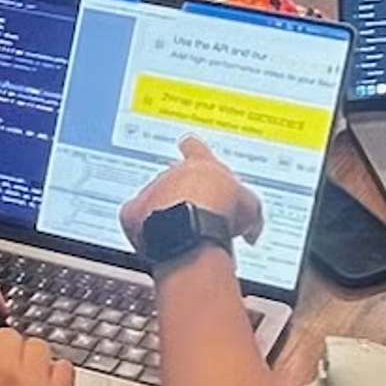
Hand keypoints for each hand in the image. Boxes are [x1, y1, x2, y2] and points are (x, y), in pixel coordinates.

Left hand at [119, 136, 264, 252]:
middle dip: (180, 194)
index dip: (193, 148)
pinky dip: (141, 226)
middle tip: (193, 213)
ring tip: (178, 233)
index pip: (194, 146)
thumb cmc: (221, 212)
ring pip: (152, 197)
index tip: (189, 146)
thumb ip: (250, 211)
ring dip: (162, 212)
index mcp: (201, 165)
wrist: (191, 228)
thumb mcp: (250, 208)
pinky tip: (156, 239)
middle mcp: (173, 173)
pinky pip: (134, 216)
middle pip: (172, 177)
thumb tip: (252, 228)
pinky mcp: (133, 212)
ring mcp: (150, 190)